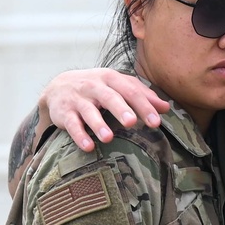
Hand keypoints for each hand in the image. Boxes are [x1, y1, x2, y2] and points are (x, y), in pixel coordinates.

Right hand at [42, 69, 169, 151]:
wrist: (59, 87)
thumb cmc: (96, 88)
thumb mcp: (117, 86)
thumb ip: (141, 95)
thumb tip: (166, 107)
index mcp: (111, 78)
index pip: (130, 91)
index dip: (143, 106)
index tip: (155, 122)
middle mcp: (94, 86)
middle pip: (109, 97)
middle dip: (120, 109)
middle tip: (132, 122)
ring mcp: (78, 99)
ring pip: (88, 111)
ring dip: (98, 124)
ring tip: (108, 138)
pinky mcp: (64, 112)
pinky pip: (72, 124)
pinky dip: (79, 135)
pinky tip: (88, 146)